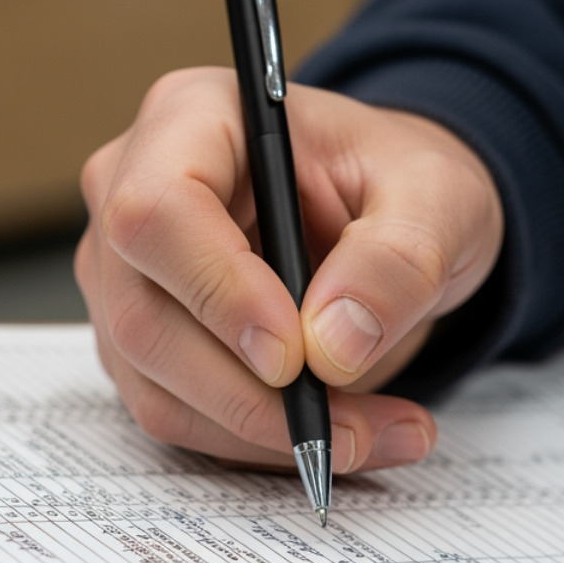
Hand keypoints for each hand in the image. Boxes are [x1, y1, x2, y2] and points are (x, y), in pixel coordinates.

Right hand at [76, 67, 502, 472]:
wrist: (390, 217)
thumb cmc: (398, 183)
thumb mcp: (437, 199)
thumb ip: (397, 260)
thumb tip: (332, 345)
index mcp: (193, 119)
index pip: (159, 210)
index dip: (217, 292)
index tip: (296, 356)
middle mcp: (130, 191)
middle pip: (145, 316)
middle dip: (253, 395)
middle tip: (355, 428)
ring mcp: (126, 275)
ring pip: (157, 385)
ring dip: (263, 433)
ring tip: (373, 435)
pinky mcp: (142, 342)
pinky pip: (178, 415)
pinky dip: (257, 443)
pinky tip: (340, 433)